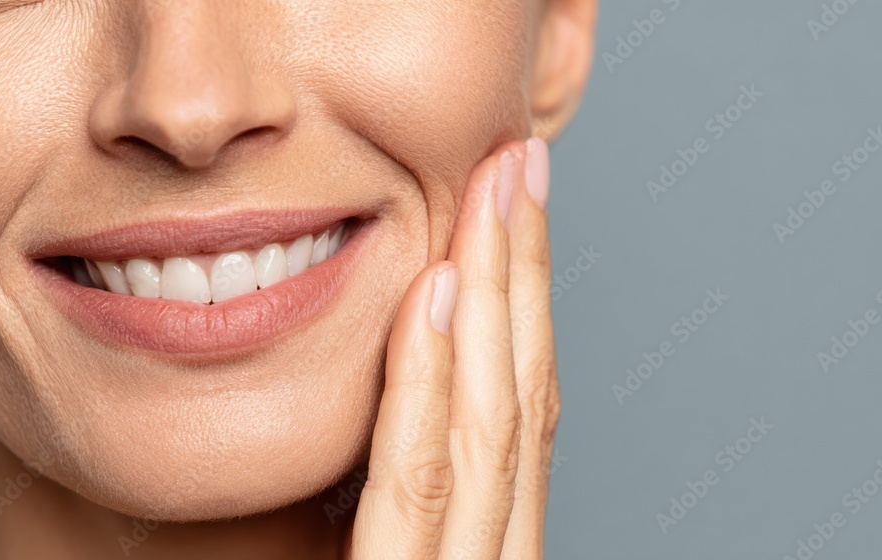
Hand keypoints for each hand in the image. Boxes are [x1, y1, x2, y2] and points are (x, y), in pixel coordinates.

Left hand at [345, 138, 558, 558]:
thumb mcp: (356, 550)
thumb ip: (380, 484)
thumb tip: (389, 386)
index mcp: (481, 537)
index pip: (519, 404)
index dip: (525, 300)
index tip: (513, 207)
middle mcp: (491, 550)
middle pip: (523, 393)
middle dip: (524, 270)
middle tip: (520, 164)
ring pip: (491, 420)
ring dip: (493, 296)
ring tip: (493, 194)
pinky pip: (418, 477)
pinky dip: (429, 383)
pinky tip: (435, 293)